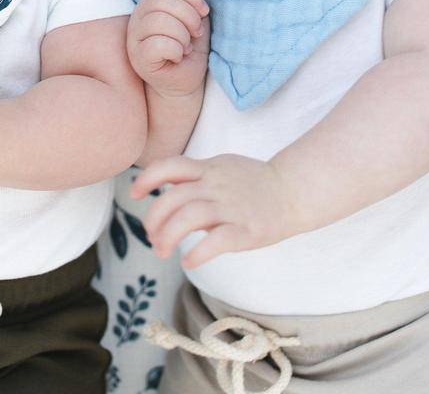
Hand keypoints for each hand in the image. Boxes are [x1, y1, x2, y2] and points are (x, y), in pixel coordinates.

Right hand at [127, 0, 209, 98]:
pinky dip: (175, 49)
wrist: (184, 81)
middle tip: (196, 33)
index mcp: (151, 3)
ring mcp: (135, 37)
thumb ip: (190, 5)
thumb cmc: (188, 48)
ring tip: (186, 46)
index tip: (203, 12)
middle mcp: (138, 16)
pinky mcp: (139, 58)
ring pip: (158, 21)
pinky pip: (157, 44)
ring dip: (182, 35)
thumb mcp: (193, 21)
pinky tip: (178, 56)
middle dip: (188, 17)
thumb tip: (199, 4)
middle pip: (162, 1)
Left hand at [130, 154, 292, 268]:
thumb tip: (165, 189)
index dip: (148, 178)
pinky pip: (217, 241)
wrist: (293, 191)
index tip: (135, 192)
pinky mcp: (246, 229)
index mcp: (209, 169)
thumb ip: (196, 175)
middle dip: (154, 218)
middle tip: (151, 236)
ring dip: (169, 235)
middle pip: (174, 197)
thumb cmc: (254, 182)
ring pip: (190, 216)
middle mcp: (216, 185)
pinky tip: (188, 262)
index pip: (171, 165)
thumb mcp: (222, 167)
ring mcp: (231, 206)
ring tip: (161, 251)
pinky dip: (198, 253)